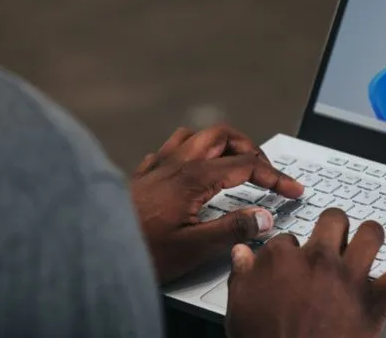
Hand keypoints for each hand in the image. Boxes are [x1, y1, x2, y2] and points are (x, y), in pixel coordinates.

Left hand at [131, 126, 304, 283]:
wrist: (93, 248)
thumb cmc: (138, 250)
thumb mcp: (193, 248)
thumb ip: (232, 230)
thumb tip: (263, 217)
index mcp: (194, 177)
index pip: (246, 165)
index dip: (275, 176)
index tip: (291, 189)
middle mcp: (176, 163)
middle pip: (222, 135)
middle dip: (250, 148)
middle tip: (266, 171)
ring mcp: (157, 166)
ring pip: (195, 135)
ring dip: (220, 143)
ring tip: (234, 162)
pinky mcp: (142, 175)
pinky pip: (170, 148)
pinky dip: (191, 151)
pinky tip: (192, 169)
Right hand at [225, 209, 385, 337]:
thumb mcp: (239, 308)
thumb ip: (242, 276)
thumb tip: (242, 255)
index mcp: (282, 260)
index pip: (287, 238)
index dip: (291, 250)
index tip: (292, 261)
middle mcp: (318, 261)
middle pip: (333, 220)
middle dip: (334, 226)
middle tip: (334, 238)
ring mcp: (349, 278)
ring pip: (371, 234)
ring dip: (371, 236)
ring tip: (369, 242)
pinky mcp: (374, 300)